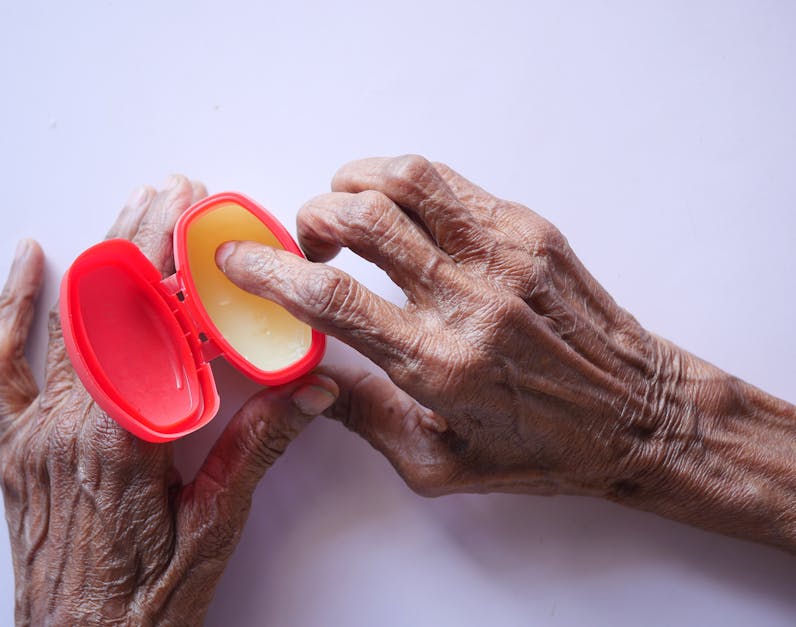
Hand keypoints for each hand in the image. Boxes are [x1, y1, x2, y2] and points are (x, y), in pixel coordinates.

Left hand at [0, 176, 337, 625]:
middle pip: (109, 309)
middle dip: (142, 239)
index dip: (174, 265)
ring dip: (100, 258)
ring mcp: (35, 433)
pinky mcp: (18, 446)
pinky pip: (1, 365)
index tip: (199, 219)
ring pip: (66, 323)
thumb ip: (258, 449)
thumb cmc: (145, 603)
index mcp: (125, 441)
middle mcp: (70, 426)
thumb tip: (309, 387)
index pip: (151, 327)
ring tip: (130, 208)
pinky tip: (32, 262)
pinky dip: (12, 307)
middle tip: (174, 190)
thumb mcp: (214, 528)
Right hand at [217, 156, 795, 549]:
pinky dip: (404, 185)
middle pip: (364, 219)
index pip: (332, 299)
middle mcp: (470, 300)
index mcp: (439, 364)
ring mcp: (505, 255)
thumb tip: (307, 374)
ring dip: (355, 183)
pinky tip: (399, 212)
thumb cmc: (539, 449)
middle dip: (311, 219)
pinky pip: (451, 183)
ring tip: (346, 210)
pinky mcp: (529, 230)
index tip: (238, 261)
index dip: (270, 271)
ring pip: (408, 179)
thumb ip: (362, 415)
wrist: (638, 414)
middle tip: (308, 245)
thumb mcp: (436, 464)